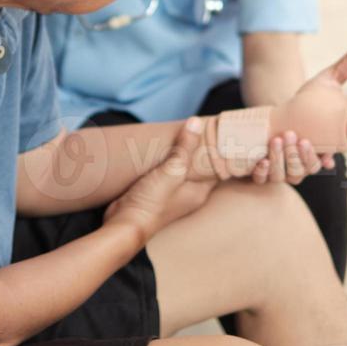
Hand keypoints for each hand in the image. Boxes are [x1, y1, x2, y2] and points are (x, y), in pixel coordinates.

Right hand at [103, 119, 214, 243]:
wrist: (125, 223)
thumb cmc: (152, 202)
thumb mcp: (171, 171)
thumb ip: (185, 147)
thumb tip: (197, 122)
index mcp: (199, 192)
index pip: (218, 168)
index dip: (220, 151)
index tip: (222, 133)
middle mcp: (189, 194)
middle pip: (201, 167)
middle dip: (201, 149)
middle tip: (204, 127)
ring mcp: (173, 193)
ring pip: (184, 169)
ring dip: (183, 154)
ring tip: (186, 133)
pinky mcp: (157, 191)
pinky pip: (168, 172)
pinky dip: (169, 161)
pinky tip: (164, 150)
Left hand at [249, 131, 331, 185]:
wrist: (269, 125)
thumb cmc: (292, 127)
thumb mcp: (308, 131)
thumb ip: (322, 144)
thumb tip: (328, 163)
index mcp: (307, 165)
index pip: (312, 166)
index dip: (309, 156)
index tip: (304, 141)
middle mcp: (293, 174)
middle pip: (296, 172)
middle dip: (293, 153)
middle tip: (289, 134)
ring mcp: (276, 176)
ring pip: (279, 176)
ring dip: (278, 158)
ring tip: (276, 140)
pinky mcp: (260, 176)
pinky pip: (261, 179)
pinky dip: (262, 171)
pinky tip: (263, 160)